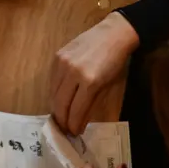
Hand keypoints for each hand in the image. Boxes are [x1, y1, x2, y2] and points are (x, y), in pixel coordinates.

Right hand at [52, 13, 138, 135]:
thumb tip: (79, 122)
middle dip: (62, 120)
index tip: (73, 134)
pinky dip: (55, 92)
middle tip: (64, 130)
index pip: (75, 111)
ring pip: (53, 93)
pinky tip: (60, 98)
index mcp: (89, 82)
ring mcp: (63, 63)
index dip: (73, 125)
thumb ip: (91, 104)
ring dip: (56, 107)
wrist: (113, 33)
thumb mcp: (108, 86)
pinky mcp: (57, 56)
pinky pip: (52, 80)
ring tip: (61, 116)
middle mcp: (73, 73)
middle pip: (61, 104)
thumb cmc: (115, 62)